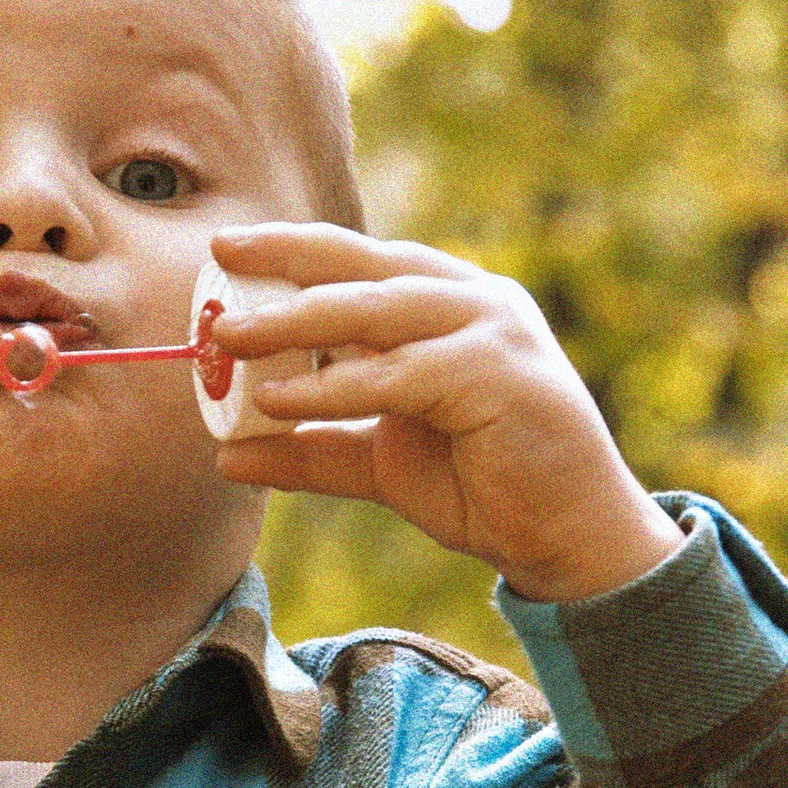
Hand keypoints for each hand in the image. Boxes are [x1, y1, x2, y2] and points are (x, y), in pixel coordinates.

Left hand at [205, 220, 682, 604]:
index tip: (227, 250)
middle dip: (287, 261)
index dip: (294, 252)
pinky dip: (335, 388)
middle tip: (219, 264)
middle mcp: (474, 300)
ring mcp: (491, 330)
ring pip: (376, 311)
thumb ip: (313, 451)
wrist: (568, 537)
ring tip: (231, 340)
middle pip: (365, 265)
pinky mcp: (497, 374)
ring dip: (296, 323)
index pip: (363, 262)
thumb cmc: (485, 487)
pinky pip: (397, 375)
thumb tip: (228, 456)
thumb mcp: (382, 462)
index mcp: (449, 304)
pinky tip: (281, 402)